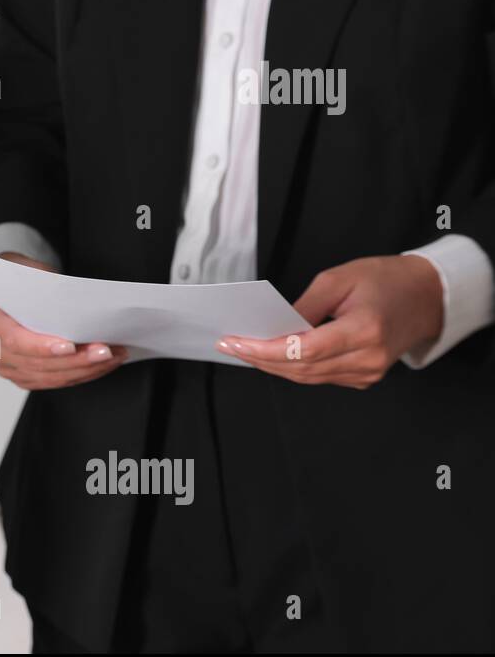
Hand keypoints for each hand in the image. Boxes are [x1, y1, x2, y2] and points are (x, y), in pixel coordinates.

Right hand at [0, 252, 127, 389]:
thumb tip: (74, 303)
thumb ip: (45, 288)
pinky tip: (100, 365)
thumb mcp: (29, 272)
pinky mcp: (25, 376)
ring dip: (84, 370)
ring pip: (50, 377)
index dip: (43, 347)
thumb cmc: (20, 279)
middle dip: (75, 360)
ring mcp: (8, 367)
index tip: (70, 346)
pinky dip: (80, 374)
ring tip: (111, 357)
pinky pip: (54, 382)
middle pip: (37, 364)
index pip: (15, 341)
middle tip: (105, 351)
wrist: (11, 288)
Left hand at [216, 254, 443, 388]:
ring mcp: (368, 372)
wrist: (426, 296)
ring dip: (272, 365)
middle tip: (229, 345)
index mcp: (364, 329)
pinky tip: (271, 355)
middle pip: (301, 368)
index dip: (265, 350)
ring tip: (243, 350)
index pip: (304, 350)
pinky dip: (293, 367)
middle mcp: (368, 357)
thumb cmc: (385, 280)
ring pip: (308, 377)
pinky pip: (320, 376)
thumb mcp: (338, 279)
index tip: (235, 343)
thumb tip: (272, 326)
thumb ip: (303, 306)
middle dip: (260, 359)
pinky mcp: (364, 377)